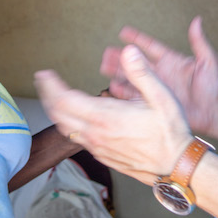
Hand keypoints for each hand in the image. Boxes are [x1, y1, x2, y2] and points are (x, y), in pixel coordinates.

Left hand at [35, 47, 193, 185]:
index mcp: (106, 117)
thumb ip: (142, 73)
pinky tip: (73, 117)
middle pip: (58, 114)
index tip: (44, 74)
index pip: (65, 100)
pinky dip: (67, 124)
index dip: (50, 85)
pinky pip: (76, 138)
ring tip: (52, 96)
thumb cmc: (169, 132)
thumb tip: (129, 51)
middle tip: (42, 81)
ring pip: (65, 128)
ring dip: (55, 111)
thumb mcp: (161, 97)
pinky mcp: (102, 156)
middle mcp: (96, 134)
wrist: (175, 167)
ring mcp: (97, 147)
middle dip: (47, 95)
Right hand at [100, 16, 217, 139]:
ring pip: (133, 77)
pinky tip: (113, 88)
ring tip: (104, 67)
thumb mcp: (208, 62)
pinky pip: (136, 96)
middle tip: (106, 52)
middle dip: (122, 57)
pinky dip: (124, 92)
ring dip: (119, 72)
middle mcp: (161, 73)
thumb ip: (199, 42)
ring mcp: (157, 87)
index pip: (150, 46)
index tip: (123, 32)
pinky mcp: (155, 102)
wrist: (214, 113)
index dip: (137, 39)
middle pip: (136, 61)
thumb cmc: (214, 87)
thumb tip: (197, 21)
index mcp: (171, 60)